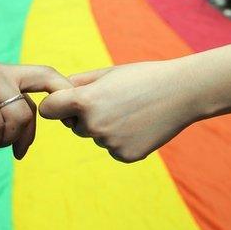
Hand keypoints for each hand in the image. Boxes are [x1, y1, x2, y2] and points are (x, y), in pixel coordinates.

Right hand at [0, 44, 71, 160]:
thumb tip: (6, 133)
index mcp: (3, 73)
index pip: (47, 76)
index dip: (62, 95)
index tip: (57, 123)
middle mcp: (1, 73)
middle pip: (43, 94)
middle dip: (36, 130)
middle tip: (20, 153)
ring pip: (19, 115)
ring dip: (8, 141)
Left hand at [39, 61, 201, 162]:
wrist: (182, 92)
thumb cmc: (142, 77)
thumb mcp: (107, 73)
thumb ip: (77, 83)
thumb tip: (55, 94)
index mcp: (85, 101)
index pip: (48, 110)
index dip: (55, 105)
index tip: (64, 102)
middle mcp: (94, 124)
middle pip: (73, 126)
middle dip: (84, 116)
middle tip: (112, 102)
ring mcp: (109, 143)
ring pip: (95, 136)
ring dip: (105, 127)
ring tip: (130, 111)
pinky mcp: (124, 156)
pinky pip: (112, 148)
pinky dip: (121, 139)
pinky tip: (139, 125)